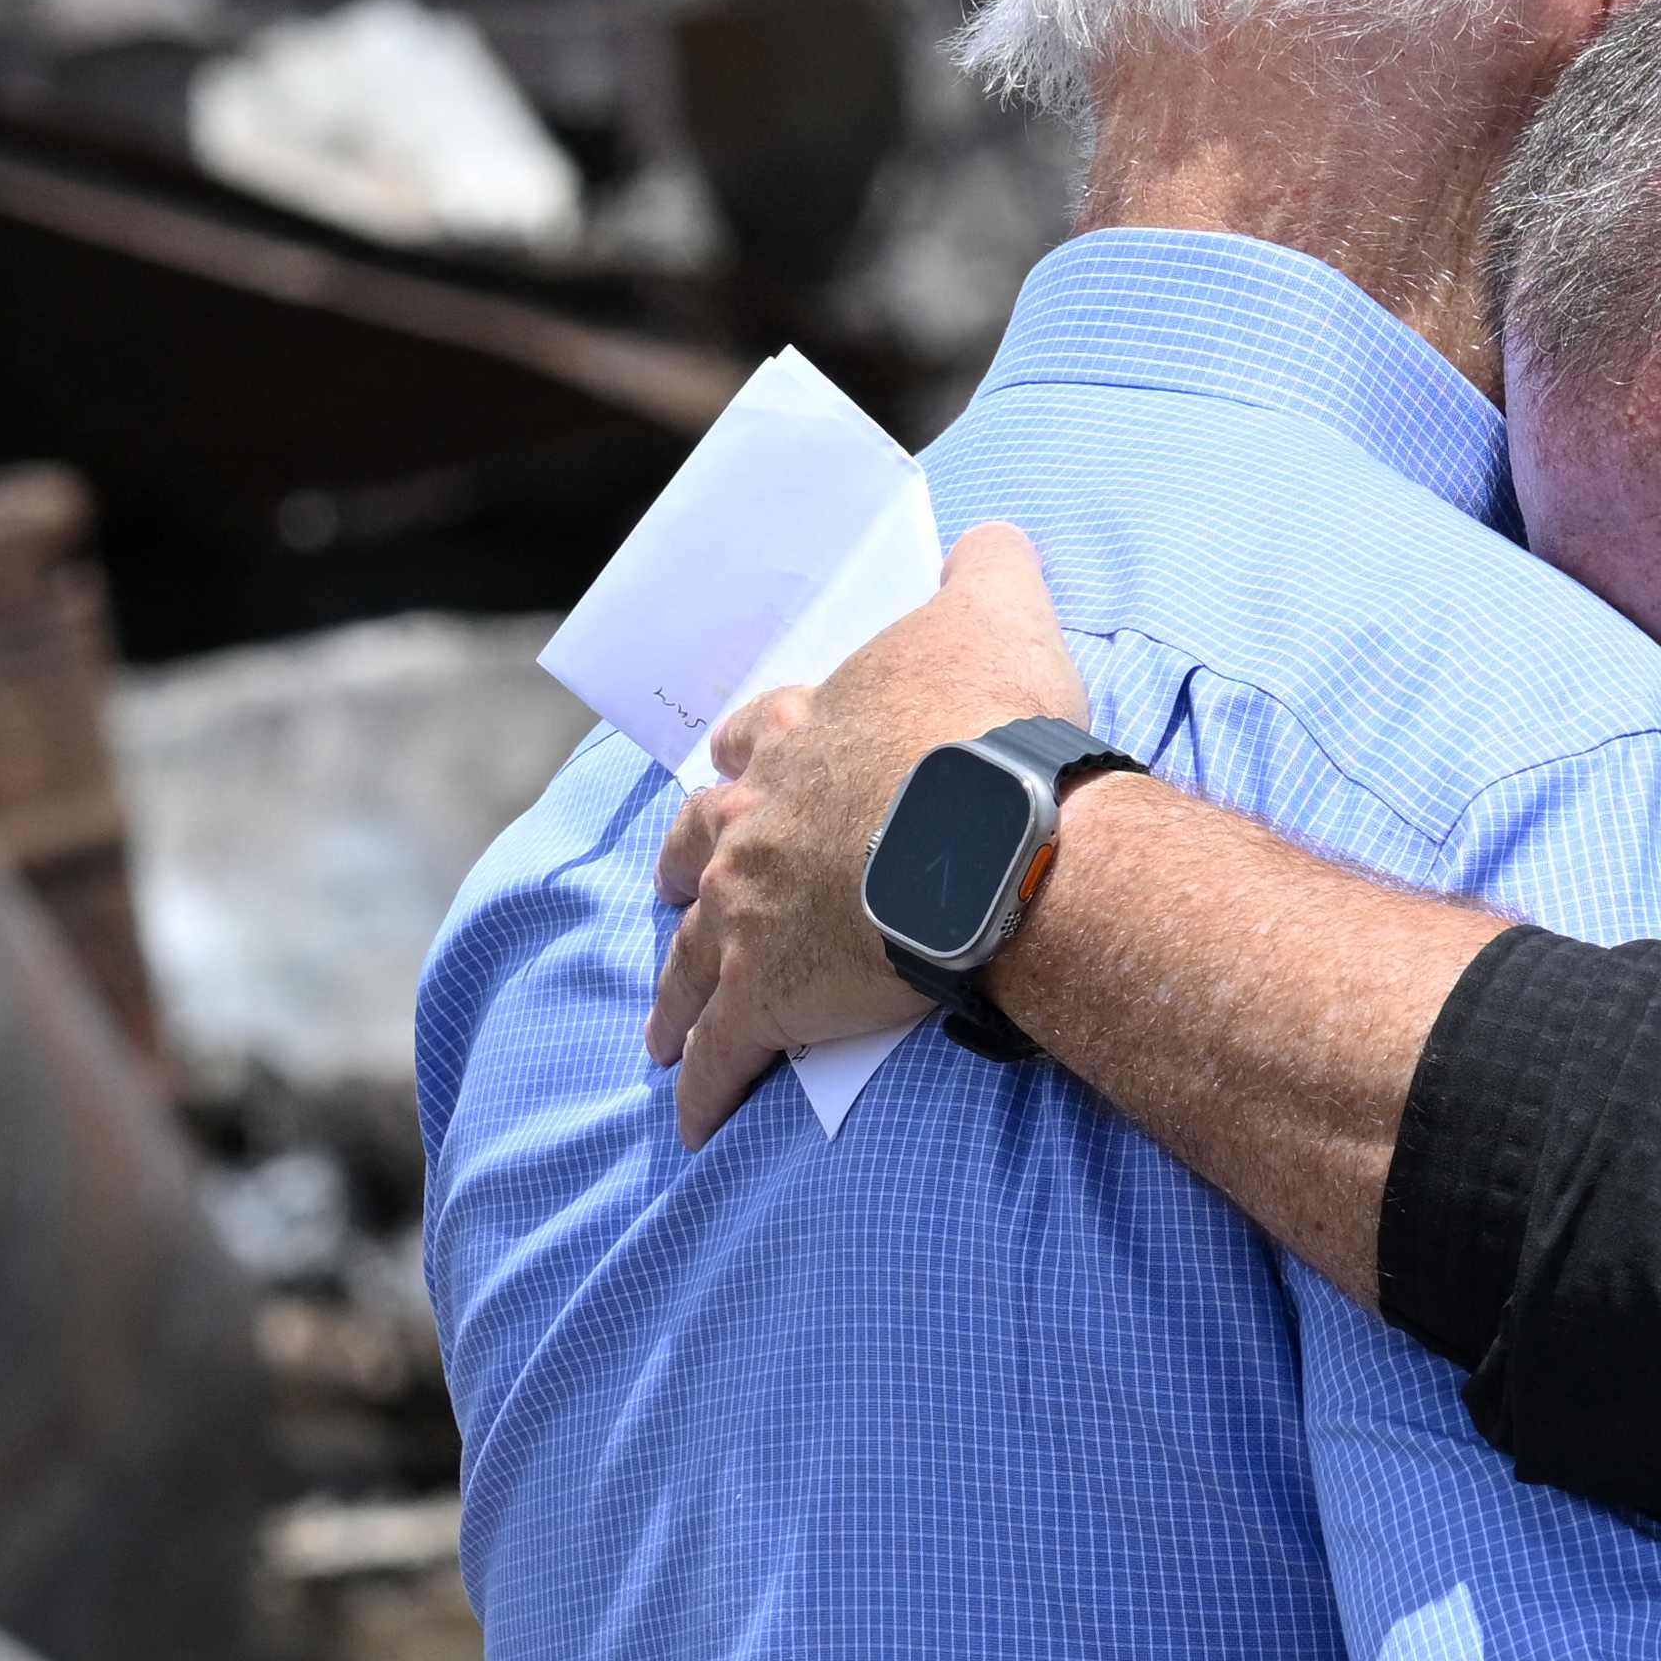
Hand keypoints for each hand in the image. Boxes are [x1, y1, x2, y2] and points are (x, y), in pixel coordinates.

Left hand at [647, 521, 1088, 1146]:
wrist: (985, 834)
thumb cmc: (990, 727)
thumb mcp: (996, 616)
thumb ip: (986, 571)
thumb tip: (992, 534)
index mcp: (802, 741)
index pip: (755, 740)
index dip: (751, 758)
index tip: (742, 767)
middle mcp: (755, 823)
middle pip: (697, 844)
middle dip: (688, 868)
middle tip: (680, 889)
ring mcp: (749, 913)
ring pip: (690, 956)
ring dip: (677, 992)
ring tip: (664, 1029)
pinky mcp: (763, 997)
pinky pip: (720, 1055)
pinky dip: (705, 1091)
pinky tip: (695, 1125)